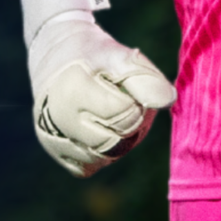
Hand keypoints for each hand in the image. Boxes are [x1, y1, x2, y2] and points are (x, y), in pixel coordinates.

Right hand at [28, 10, 175, 177]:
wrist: (55, 57)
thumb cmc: (92, 55)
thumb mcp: (118, 54)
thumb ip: (144, 75)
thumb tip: (167, 100)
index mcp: (74, 90)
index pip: (127, 115)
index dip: (136, 100)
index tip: (125, 86)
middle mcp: (58, 119)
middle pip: (117, 141)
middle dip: (129, 122)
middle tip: (121, 100)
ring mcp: (53, 138)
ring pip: (105, 157)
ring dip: (117, 139)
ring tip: (108, 113)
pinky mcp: (56, 152)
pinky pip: (90, 166)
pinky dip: (99, 153)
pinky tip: (95, 128)